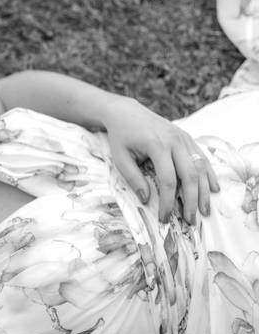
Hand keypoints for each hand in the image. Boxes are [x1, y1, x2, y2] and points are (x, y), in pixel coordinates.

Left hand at [101, 97, 218, 222]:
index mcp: (157, 145)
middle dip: (192, 201)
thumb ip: (133, 178)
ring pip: (200, 167)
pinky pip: (202, 158)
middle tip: (191, 221)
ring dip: (204, 191)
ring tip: (205, 211)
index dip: (168, 201)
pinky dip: (209, 175)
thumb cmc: (121, 137)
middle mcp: (175, 141)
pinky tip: (213, 190)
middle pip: (190, 175)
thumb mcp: (120, 158)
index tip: (164, 218)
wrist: (127, 112)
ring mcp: (184, 138)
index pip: (168, 180)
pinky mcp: (188, 138)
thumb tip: (147, 199)